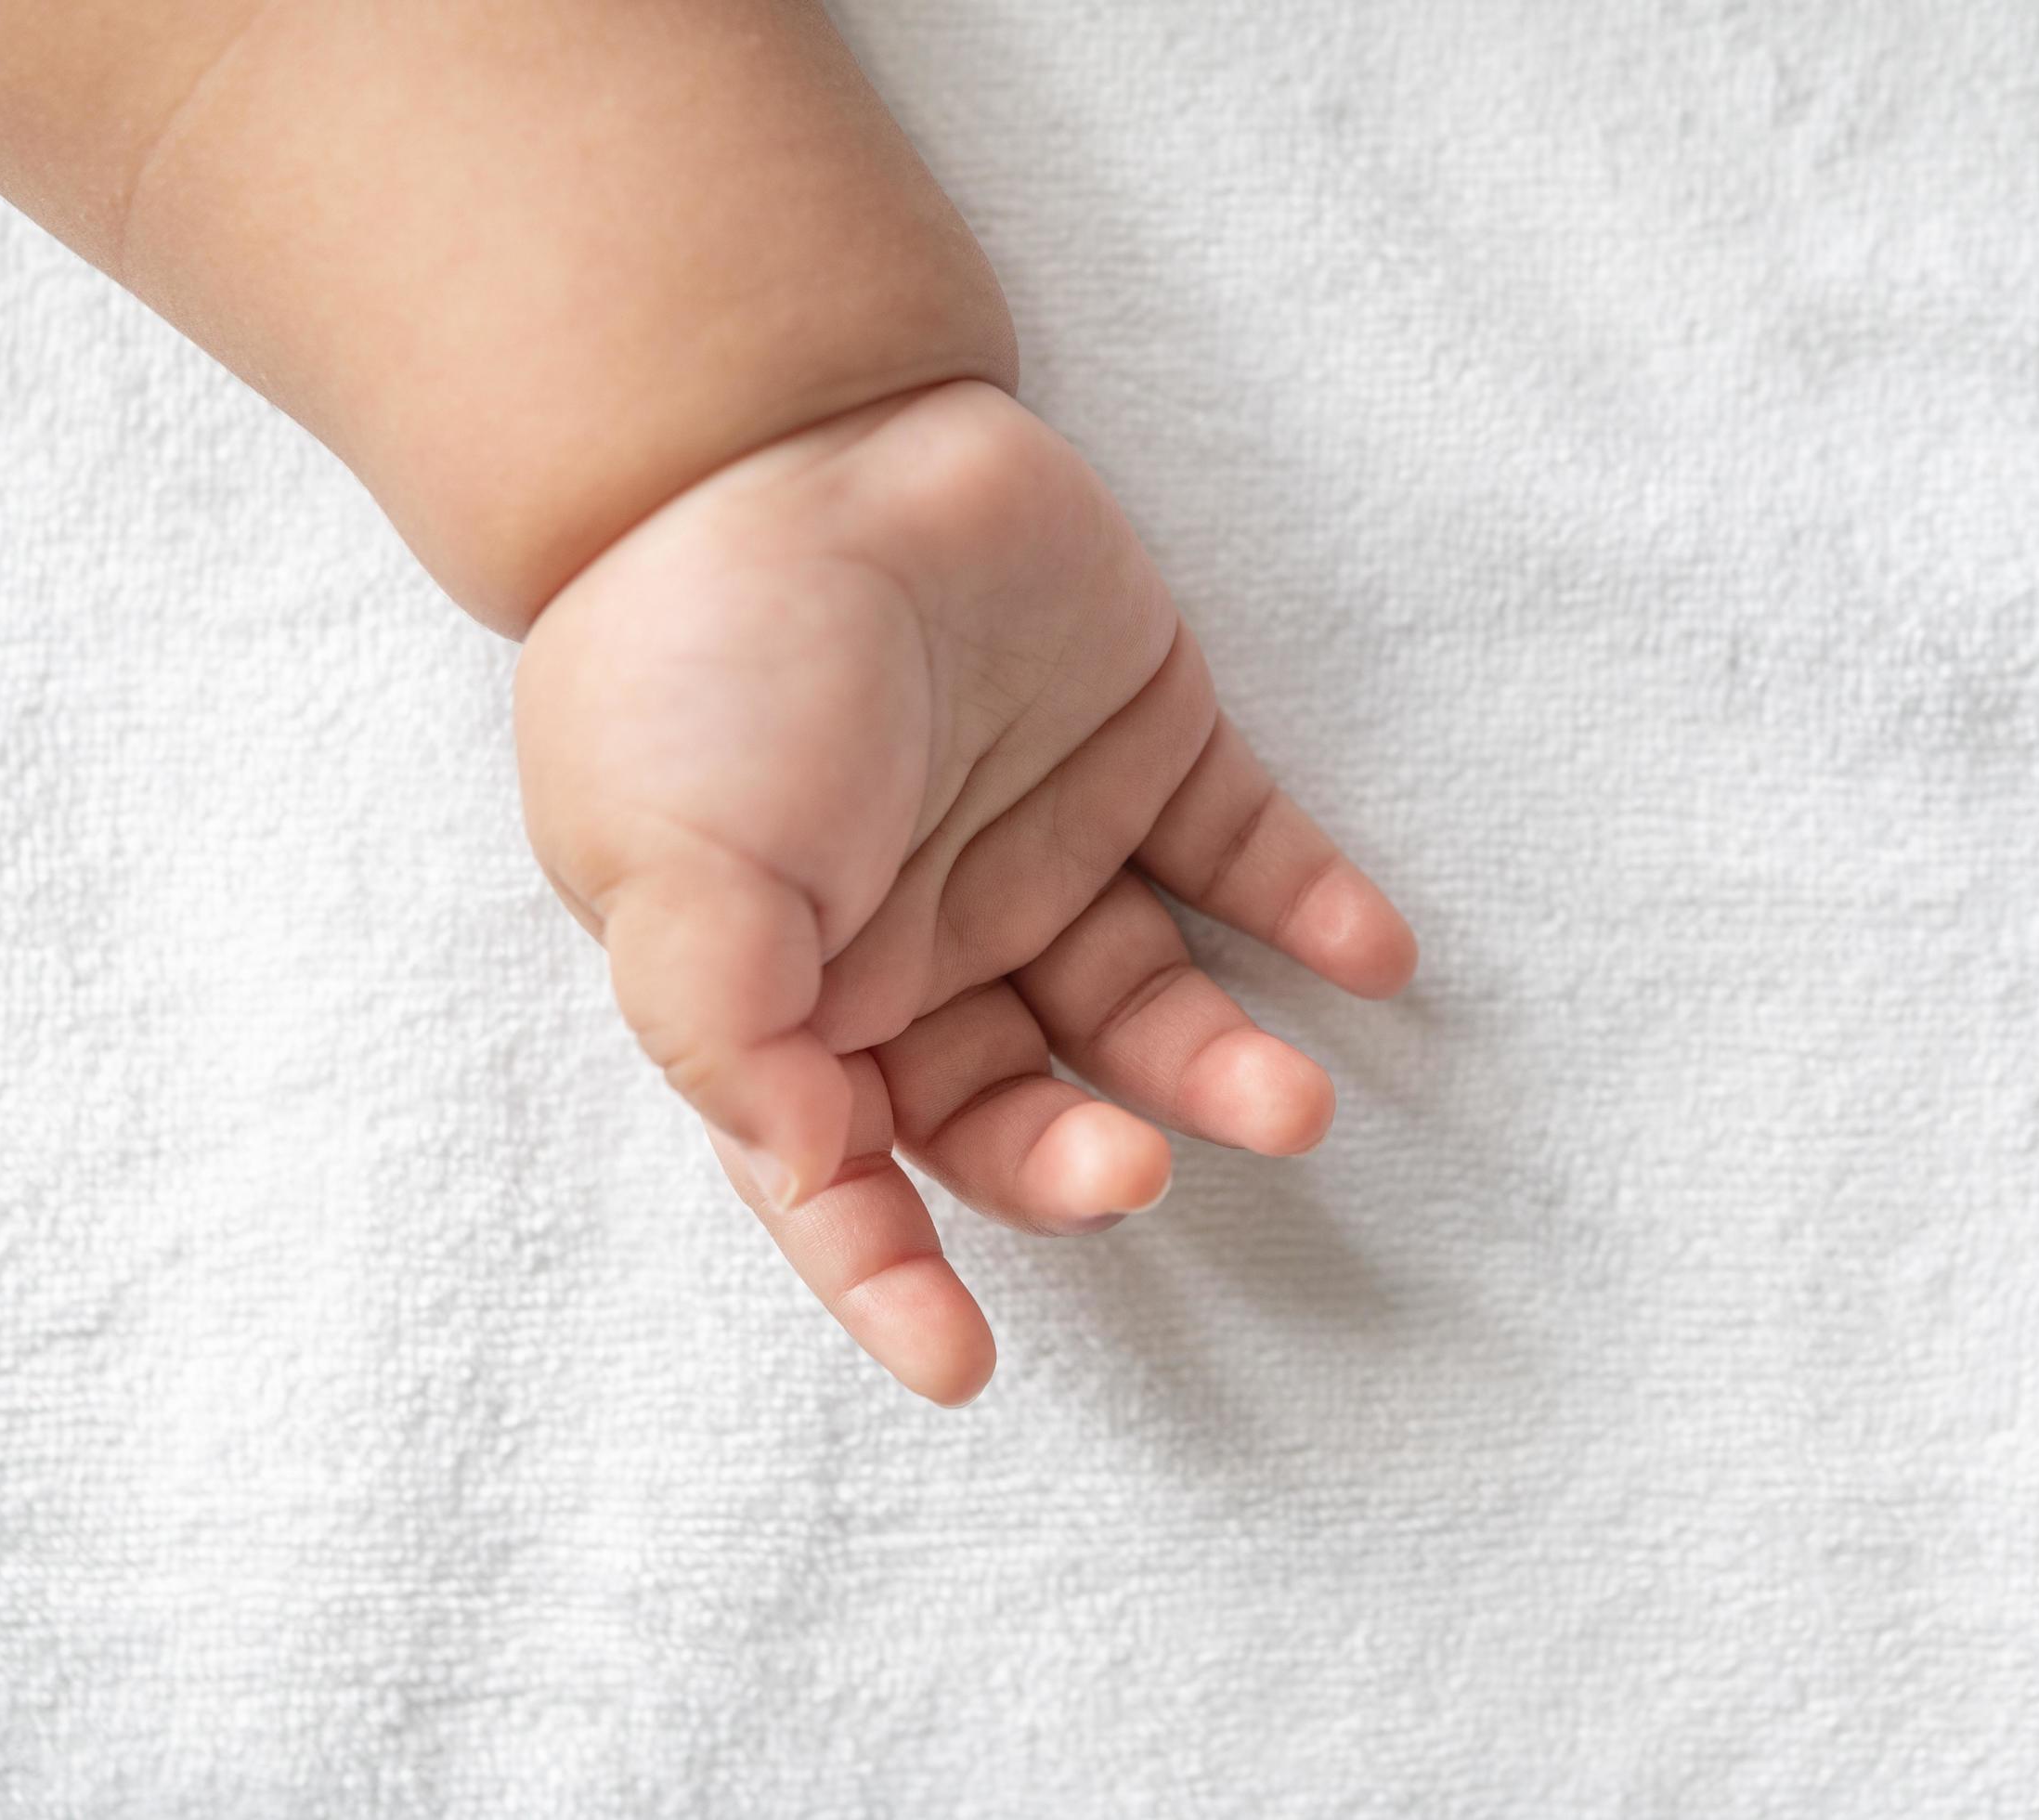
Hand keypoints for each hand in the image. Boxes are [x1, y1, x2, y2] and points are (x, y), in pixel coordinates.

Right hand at [512, 381, 1417, 1403]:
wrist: (790, 435)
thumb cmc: (700, 662)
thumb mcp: (665, 864)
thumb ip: (733, 1035)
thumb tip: (814, 1173)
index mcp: (799, 995)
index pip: (848, 1177)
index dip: (892, 1279)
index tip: (962, 1367)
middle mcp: (928, 947)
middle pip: (1022, 1103)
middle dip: (1086, 1158)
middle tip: (1137, 1169)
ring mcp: (1045, 851)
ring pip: (1153, 1002)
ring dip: (1228, 1064)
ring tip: (1296, 1097)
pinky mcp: (1149, 752)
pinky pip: (1248, 856)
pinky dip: (1318, 911)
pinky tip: (1373, 956)